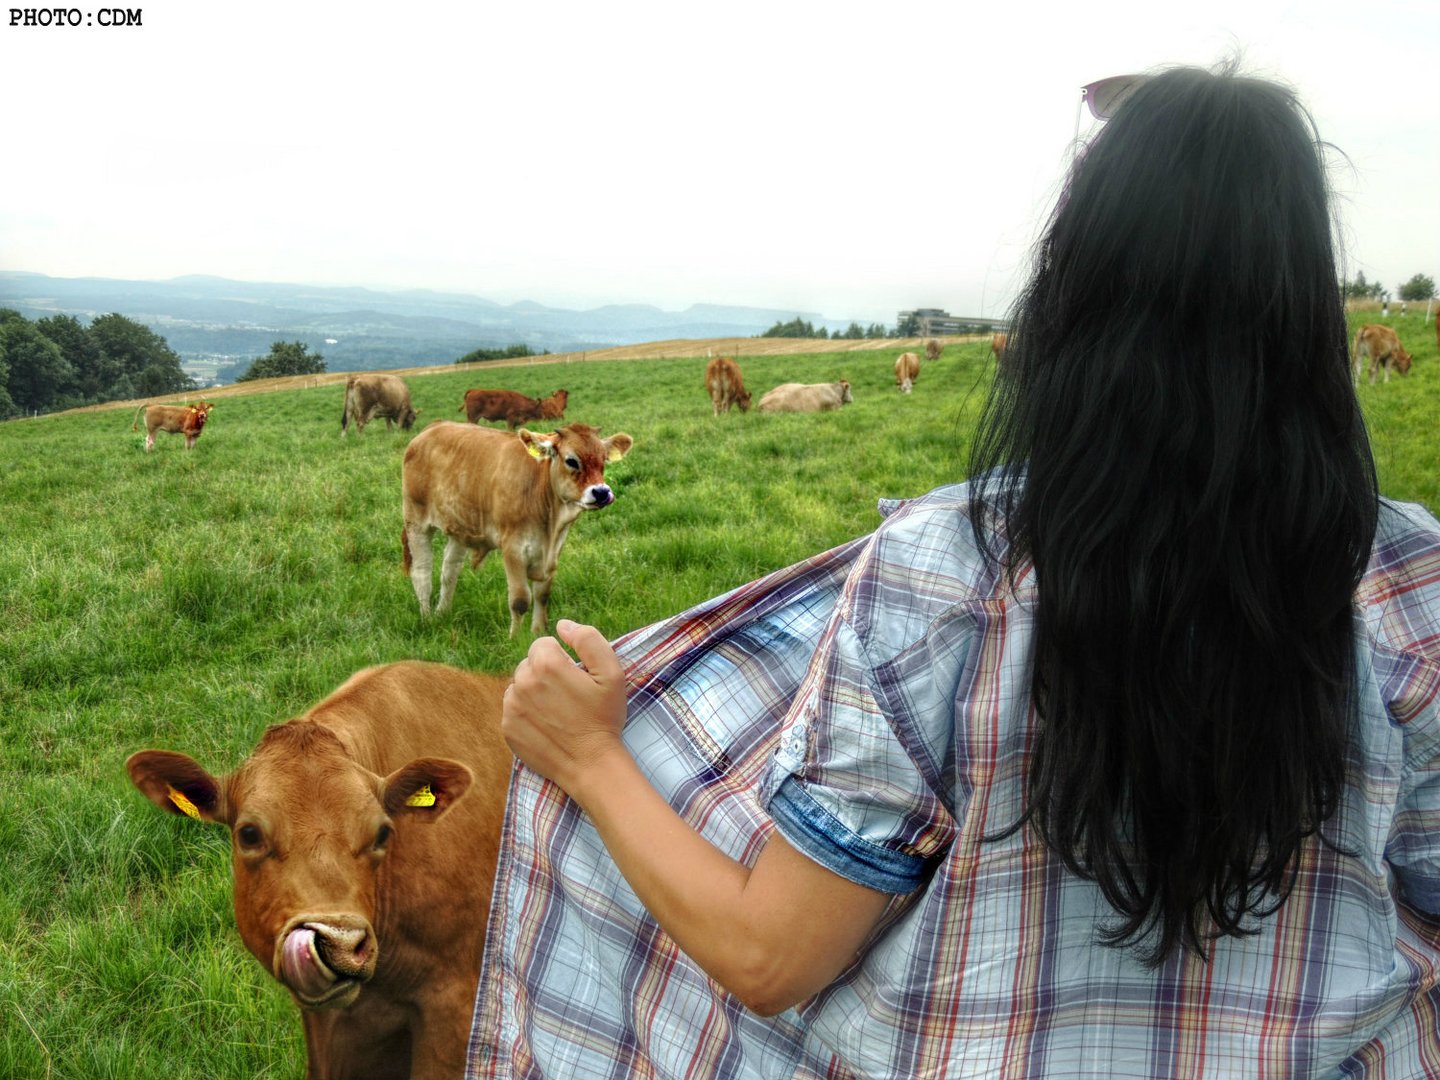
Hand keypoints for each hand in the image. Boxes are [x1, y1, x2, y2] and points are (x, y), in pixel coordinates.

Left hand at [502, 619, 629, 799]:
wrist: (591, 764)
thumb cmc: (604, 717)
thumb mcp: (611, 673)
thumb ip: (588, 639)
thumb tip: (562, 625)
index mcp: (547, 664)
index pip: (543, 644)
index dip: (561, 658)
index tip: (574, 677)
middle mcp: (523, 682)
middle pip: (529, 664)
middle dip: (545, 673)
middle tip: (567, 695)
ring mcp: (512, 706)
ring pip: (519, 685)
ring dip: (533, 692)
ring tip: (557, 711)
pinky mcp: (508, 727)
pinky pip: (512, 708)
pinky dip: (526, 712)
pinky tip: (546, 724)